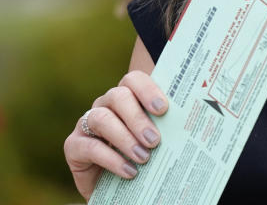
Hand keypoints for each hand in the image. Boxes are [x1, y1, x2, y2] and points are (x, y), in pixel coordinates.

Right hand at [63, 71, 168, 199]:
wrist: (117, 186)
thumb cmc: (142, 155)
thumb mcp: (154, 139)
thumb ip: (167, 127)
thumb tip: (192, 125)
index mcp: (127, 96)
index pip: (133, 80)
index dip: (147, 90)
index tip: (163, 109)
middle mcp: (105, 105)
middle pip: (118, 96)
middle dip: (137, 118)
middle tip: (154, 140)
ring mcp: (86, 123)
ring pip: (102, 118)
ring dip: (125, 138)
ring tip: (143, 158)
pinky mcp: (73, 146)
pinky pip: (89, 146)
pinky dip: (111, 159)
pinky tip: (129, 171)